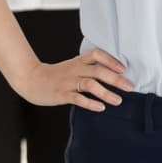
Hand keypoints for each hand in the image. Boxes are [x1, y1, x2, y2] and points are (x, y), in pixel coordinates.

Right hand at [13, 48, 133, 111]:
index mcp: (79, 61)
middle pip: (98, 71)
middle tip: (130, 87)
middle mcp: (75, 70)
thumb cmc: (56, 75)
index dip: (111, 60)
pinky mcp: (61, 94)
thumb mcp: (73, 66)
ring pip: (90, 85)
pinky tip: (100, 108)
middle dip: (116, 79)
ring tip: (118, 101)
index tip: (124, 68)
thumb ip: (89, 68)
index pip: (97, 54)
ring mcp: (68, 82)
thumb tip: (112, 73)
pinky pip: (77, 98)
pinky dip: (90, 103)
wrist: (31, 79)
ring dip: (106, 93)